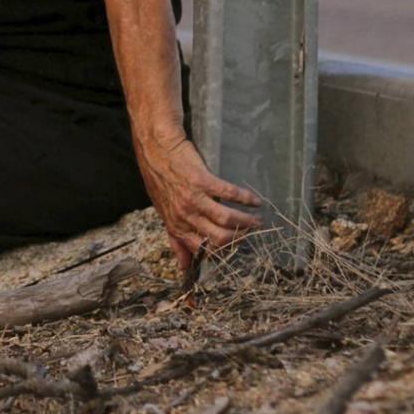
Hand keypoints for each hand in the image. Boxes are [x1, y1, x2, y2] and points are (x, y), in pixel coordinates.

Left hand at [135, 133, 263, 274]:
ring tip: (258, 220)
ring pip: (227, 219)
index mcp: (176, 225)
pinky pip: (230, 194)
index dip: (219, 255)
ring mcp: (194, 198)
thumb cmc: (159, 179)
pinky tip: (256, 201)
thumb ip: (176, 238)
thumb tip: (184, 266)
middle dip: (239, 239)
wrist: (155, 147)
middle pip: (220, 239)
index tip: (233, 252)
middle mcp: (185, 215)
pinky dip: (246, 199)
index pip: (201, 251)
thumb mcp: (163, 212)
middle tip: (249, 234)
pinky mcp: (203, 181)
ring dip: (247, 222)